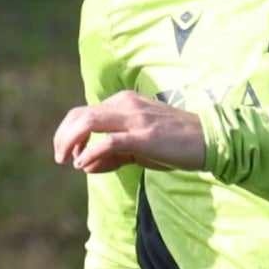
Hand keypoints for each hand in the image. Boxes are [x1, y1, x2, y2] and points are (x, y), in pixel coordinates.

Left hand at [52, 92, 210, 174]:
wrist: (210, 140)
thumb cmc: (174, 144)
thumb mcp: (138, 148)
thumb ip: (111, 155)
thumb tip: (83, 166)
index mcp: (124, 102)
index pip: (84, 112)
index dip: (68, 133)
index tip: (67, 154)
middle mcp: (126, 105)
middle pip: (80, 115)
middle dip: (62, 137)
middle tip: (58, 158)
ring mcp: (135, 118)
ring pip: (88, 122)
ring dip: (70, 142)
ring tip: (67, 160)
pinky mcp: (144, 136)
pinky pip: (108, 141)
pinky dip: (91, 153)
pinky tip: (84, 165)